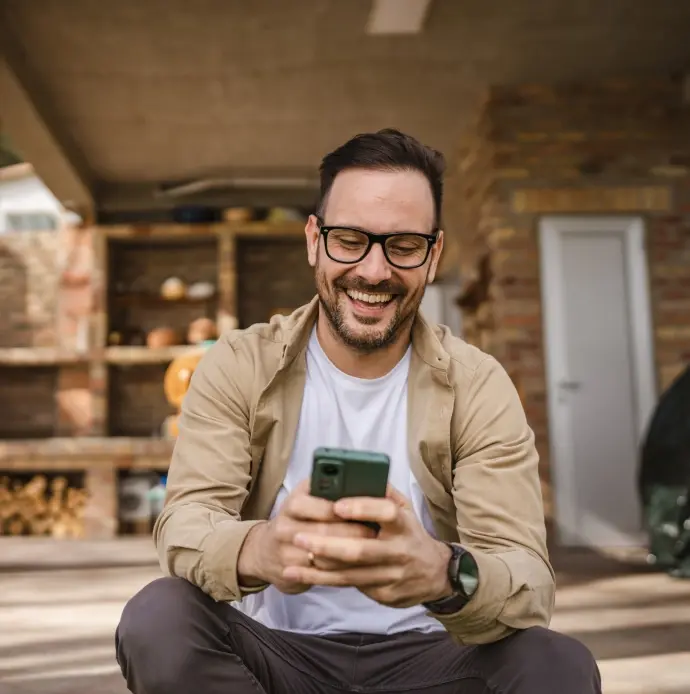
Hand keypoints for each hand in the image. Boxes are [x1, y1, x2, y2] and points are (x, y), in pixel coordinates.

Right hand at [237, 480, 375, 594]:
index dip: (347, 509)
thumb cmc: (297, 519)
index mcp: (295, 502)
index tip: (369, 513)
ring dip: (350, 555)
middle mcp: (285, 525)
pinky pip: (318, 575)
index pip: (323, 505)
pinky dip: (339, 572)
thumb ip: (329, 490)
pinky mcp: (289, 573)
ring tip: (372, 552)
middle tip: (377, 534)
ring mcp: (285, 551)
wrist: (263, 551)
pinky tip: (356, 569)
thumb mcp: (307, 498)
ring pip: (323, 556)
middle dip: (353, 534)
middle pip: (324, 532)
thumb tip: (366, 486)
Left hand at [282, 487, 452, 607]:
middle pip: (361, 550)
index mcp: (404, 524)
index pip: (386, 512)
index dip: (362, 508)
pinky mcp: (385, 595)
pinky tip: (304, 575)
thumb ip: (383, 493)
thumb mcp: (405, 508)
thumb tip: (357, 475)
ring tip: (294, 560)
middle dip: (327, 545)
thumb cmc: (409, 533)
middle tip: (298, 537)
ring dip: (319, 568)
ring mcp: (393, 576)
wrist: (435, 574)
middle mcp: (400, 551)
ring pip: (351, 574)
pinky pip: (351, 587)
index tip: (337, 505)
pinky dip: (326, 580)